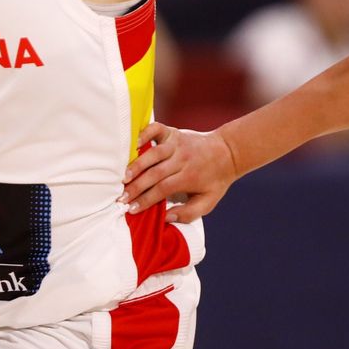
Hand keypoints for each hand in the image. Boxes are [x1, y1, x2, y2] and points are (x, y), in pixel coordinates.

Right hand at [117, 124, 236, 223]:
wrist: (228, 152)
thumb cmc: (215, 180)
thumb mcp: (208, 202)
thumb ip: (188, 213)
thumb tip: (165, 218)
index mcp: (190, 176)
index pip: (163, 189)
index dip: (146, 200)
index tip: (132, 209)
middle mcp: (182, 159)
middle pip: (155, 173)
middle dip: (136, 187)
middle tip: (121, 197)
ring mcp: (177, 143)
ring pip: (153, 153)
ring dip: (136, 165)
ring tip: (123, 178)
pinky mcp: (174, 132)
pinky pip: (156, 129)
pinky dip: (144, 133)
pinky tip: (134, 144)